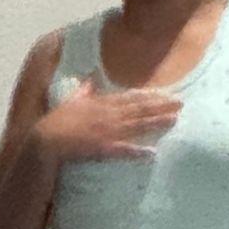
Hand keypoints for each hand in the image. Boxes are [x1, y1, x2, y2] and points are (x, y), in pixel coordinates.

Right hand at [39, 77, 180, 163]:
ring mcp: (106, 131)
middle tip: (181, 103)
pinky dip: (137, 151)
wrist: (47, 138)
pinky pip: (123, 150)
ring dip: (156, 122)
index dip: (150, 96)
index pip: (131, 98)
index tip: (167, 94)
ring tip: (174, 119)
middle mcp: (107, 115)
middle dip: (161, 106)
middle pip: (139, 109)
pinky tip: (152, 152)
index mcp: (102, 103)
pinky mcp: (102, 148)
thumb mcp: (73, 99)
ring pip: (136, 125)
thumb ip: (86, 88)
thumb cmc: (59, 120)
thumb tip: (92, 75)